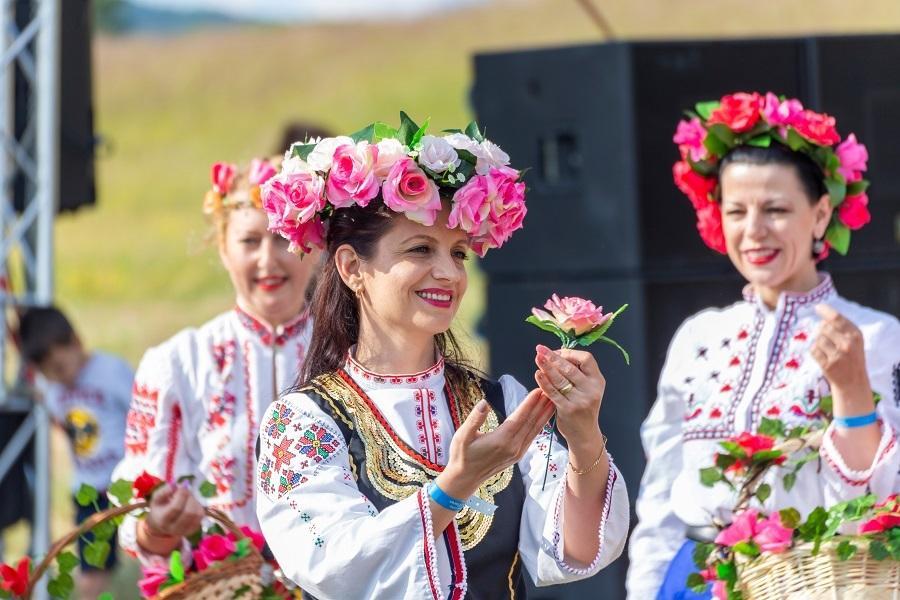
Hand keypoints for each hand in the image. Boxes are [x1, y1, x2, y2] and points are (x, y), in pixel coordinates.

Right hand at [145, 484, 203, 537]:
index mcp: (163, 520)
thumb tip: (175, 485)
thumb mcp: (156, 499)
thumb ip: (164, 491)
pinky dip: (198, 506)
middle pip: (188, 512)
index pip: (176, 508)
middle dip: (189, 498)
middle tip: (186, 490)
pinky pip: (201, 515)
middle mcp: (174, 528)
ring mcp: (185, 530)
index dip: (181, 495)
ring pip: (197, 514)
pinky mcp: (194, 528)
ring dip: (194, 501)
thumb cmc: (160, 508)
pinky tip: (191, 504)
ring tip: (187, 497)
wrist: (162, 524)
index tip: (183, 485)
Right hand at [437, 390, 553, 498]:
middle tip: (550, 390)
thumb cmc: (462, 455)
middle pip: (530, 423)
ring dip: (543, 415)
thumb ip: (474, 419)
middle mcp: (512, 447)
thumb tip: (484, 403)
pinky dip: (539, 426)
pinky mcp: (518, 455)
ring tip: (552, 401)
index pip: (519, 418)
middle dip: (540, 406)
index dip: (529, 404)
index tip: (538, 391)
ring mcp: (517, 452)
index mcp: (500, 440)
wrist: (465, 478)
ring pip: (534, 430)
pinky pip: (531, 437)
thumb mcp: (462, 436)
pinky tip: (543, 418)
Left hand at [533, 344, 604, 448]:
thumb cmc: (583, 407)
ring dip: (547, 366)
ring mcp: (581, 400)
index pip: (586, 359)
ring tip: (537, 358)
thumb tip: (556, 353)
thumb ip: (576, 373)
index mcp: (598, 380)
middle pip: (570, 368)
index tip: (556, 352)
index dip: (570, 353)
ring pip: (560, 379)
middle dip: (553, 357)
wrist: (584, 434)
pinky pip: (553, 392)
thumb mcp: (587, 389)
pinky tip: (538, 374)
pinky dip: (544, 382)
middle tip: (540, 350)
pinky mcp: (568, 409)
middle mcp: (592, 389)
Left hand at [811, 304, 872, 413]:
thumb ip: (842, 327)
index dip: (825, 311)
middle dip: (822, 331)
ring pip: (818, 339)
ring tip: (829, 351)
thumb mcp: (853, 340)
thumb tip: (822, 312)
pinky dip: (815, 352)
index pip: (837, 318)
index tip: (818, 307)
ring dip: (819, 343)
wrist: (853, 382)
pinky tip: (824, 358)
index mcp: (856, 335)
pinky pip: (813, 350)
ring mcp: (838, 355)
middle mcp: (848, 344)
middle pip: (824, 327)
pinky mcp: (828, 364)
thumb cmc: (851, 357)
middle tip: (830, 341)